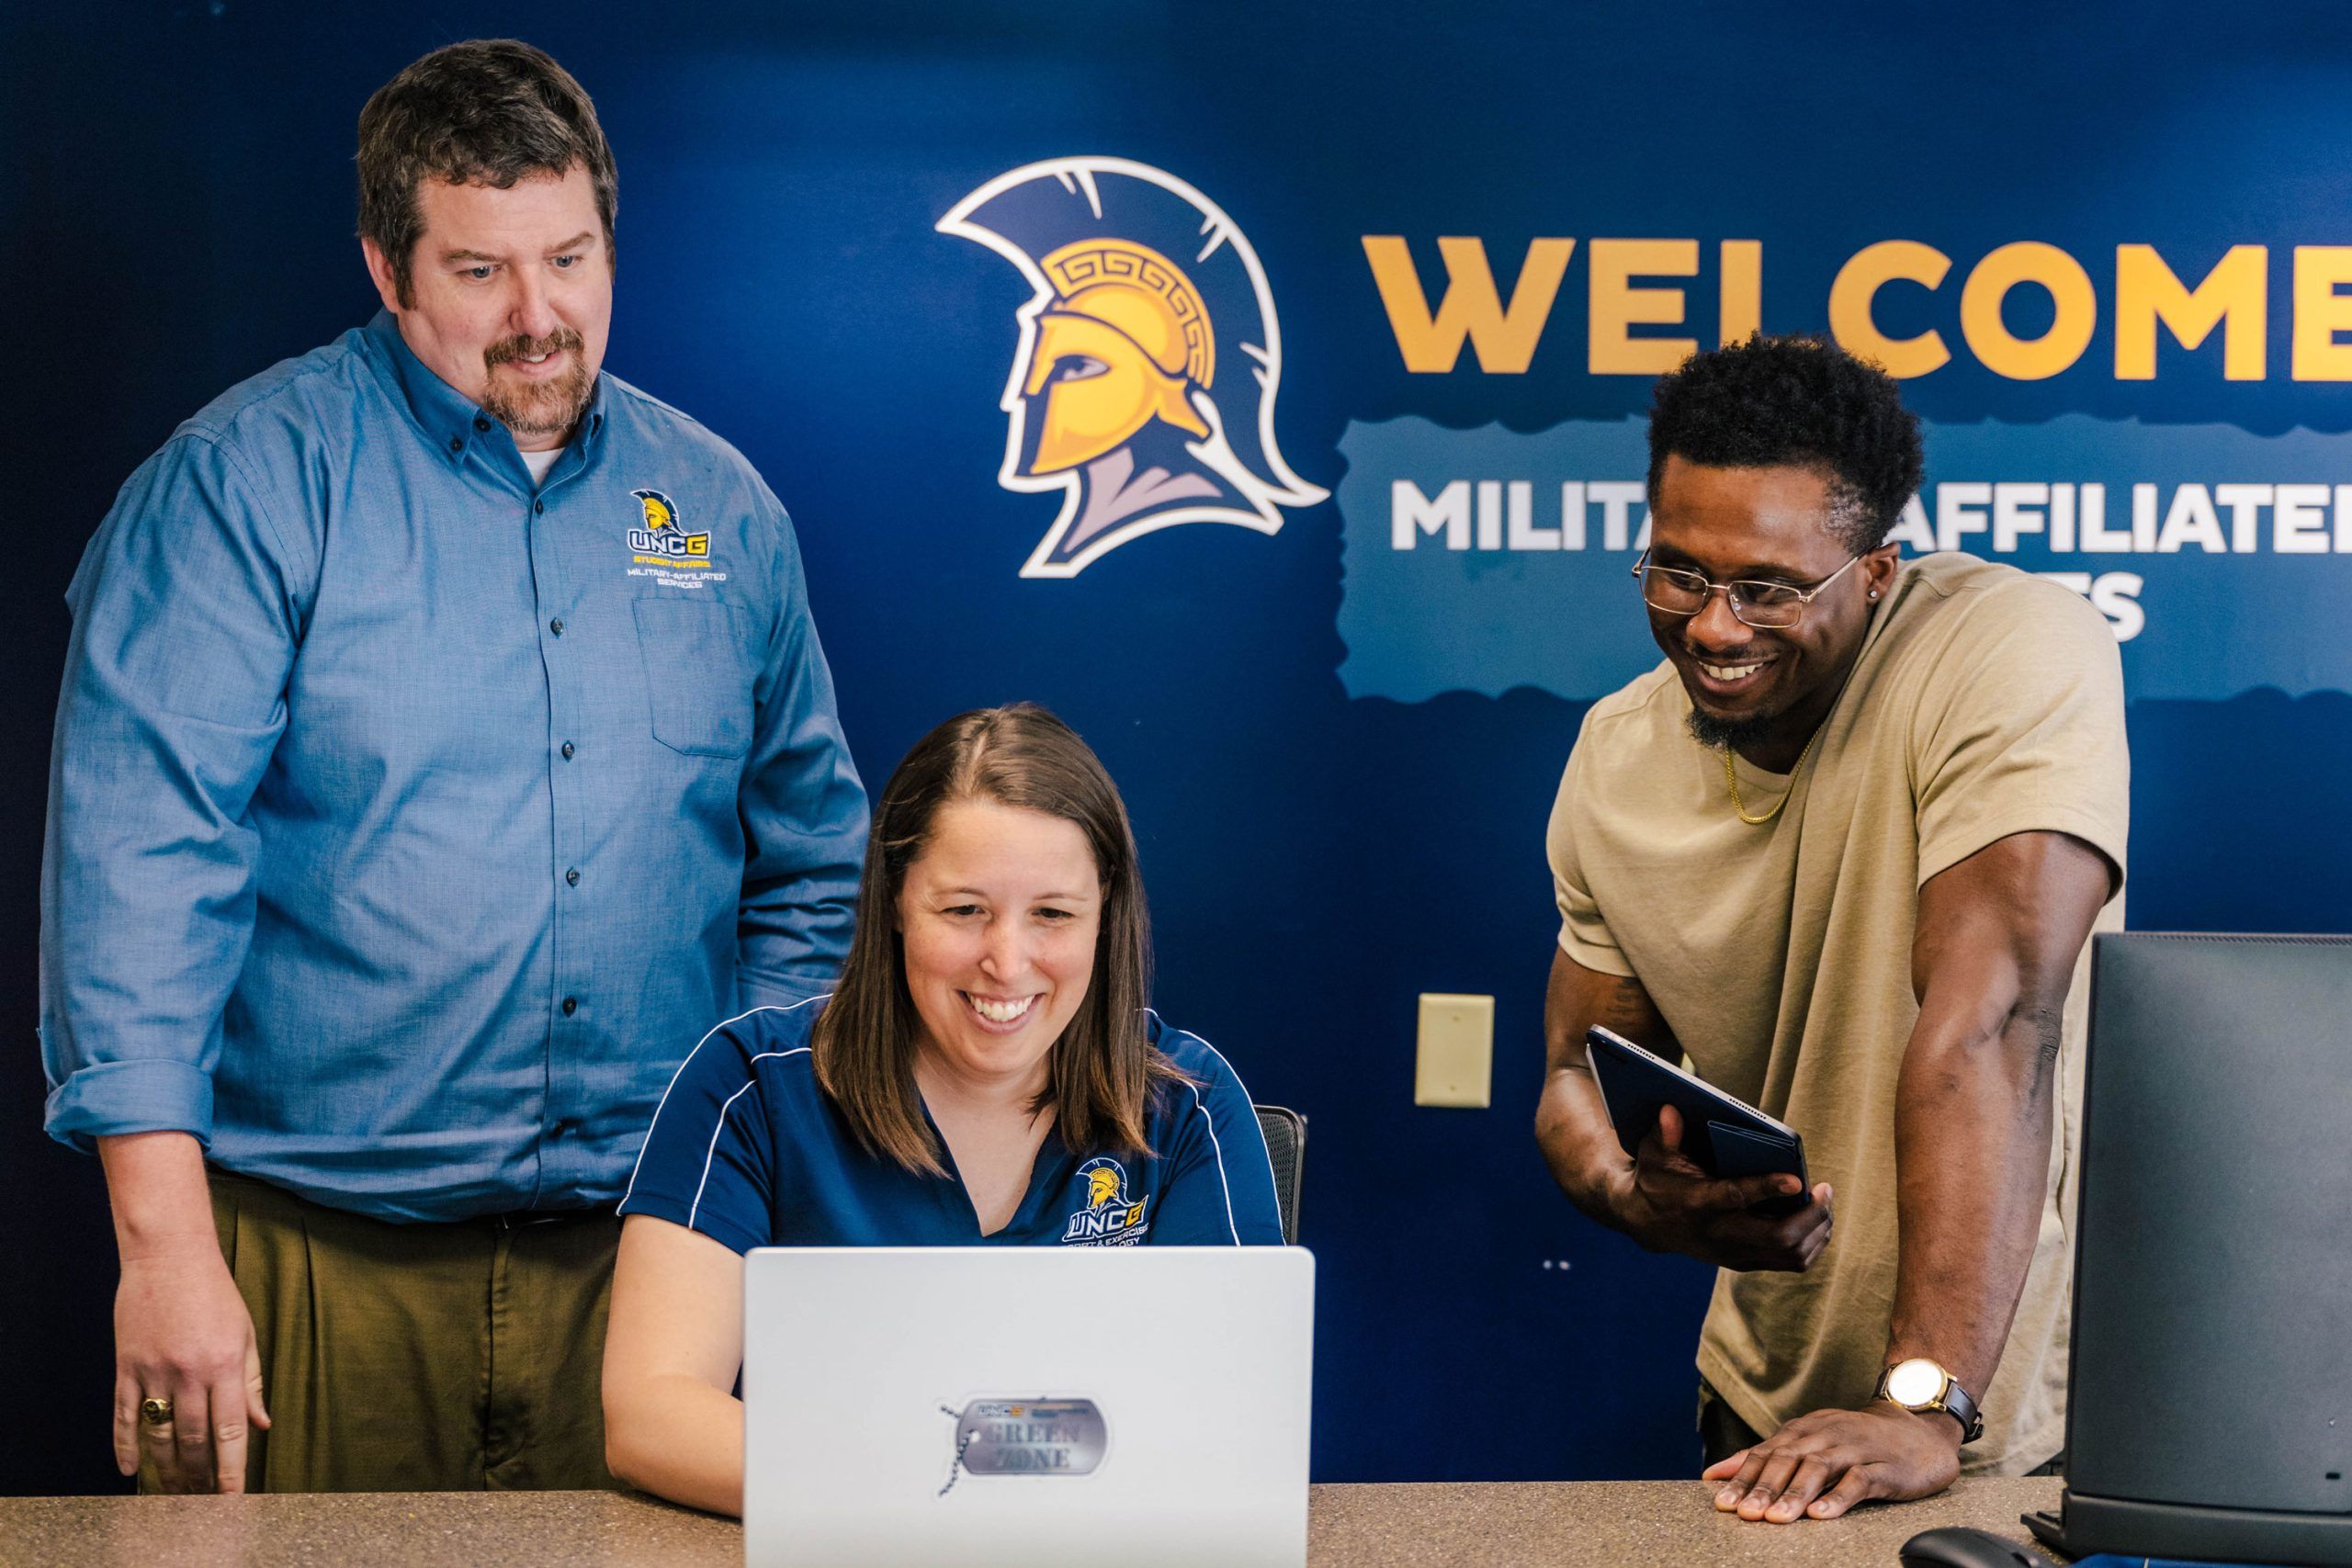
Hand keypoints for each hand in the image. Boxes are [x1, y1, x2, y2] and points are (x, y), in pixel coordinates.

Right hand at [113, 1245, 269, 1492]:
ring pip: (158, 1434)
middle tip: (200, 1502)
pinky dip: (125, 1446)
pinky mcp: (126, 1366)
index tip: (231, 1499)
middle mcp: (190, 1372)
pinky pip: (124, 1415)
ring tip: (173, 1493)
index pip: (230, 1431)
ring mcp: (154, 1371)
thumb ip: (252, 1382)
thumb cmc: (216, 1294)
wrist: (169, 1257)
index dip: (231, 1470)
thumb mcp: (246, 1334)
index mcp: (226, 1364)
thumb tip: (262, 1425)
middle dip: (199, 1476)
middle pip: (192, 1439)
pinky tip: (130, 1470)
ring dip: (166, 1468)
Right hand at [1609, 1104, 1832, 1270]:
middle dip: (1811, 1215)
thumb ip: (1665, 1135)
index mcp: (1699, 1204)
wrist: (1647, 1224)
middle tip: (1825, 1189)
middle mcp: (1720, 1234)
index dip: (1767, 1188)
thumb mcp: (1654, 1154)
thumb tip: (1671, 1110)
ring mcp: (1735, 1254)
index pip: (1736, 1198)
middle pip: (1779, 1237)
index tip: (1796, 1178)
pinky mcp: (1745, 1262)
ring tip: (1825, 1202)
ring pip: (1792, 1254)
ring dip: (1817, 1229)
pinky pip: (1791, 1262)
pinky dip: (1812, 1242)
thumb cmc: (1657, 1180)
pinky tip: (1818, 1220)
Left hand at [1702, 1400, 1961, 1521]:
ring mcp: (1856, 1448)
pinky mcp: (1885, 1468)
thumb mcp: (1811, 1441)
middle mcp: (1826, 1434)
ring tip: (1775, 1519)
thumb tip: (1717, 1472)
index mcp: (1804, 1430)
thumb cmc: (1858, 1441)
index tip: (1723, 1503)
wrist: (1919, 1430)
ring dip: (1794, 1494)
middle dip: (1764, 1488)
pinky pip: (1859, 1481)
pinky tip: (1821, 1515)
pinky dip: (1838, 1497)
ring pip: (1819, 1468)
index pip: (1767, 1452)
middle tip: (1744, 1513)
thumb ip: (1767, 1456)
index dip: (1743, 1477)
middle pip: (1788, 1459)